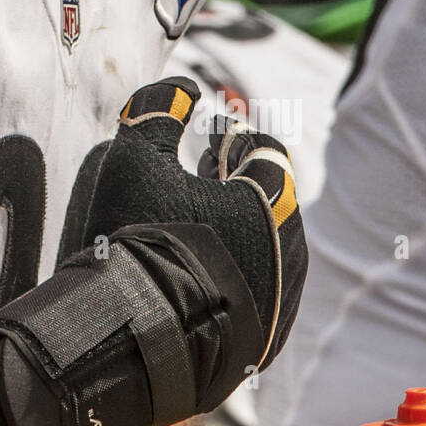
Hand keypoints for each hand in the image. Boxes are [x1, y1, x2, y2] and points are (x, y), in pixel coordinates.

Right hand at [80, 76, 306, 367]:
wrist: (137, 339)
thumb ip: (158, 110)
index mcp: (269, 199)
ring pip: (271, 248)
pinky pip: (262, 292)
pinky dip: (240, 273)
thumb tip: (184, 87)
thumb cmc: (140, 238)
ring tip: (202, 224)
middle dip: (240, 182)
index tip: (211, 137)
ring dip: (243, 229)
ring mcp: (282, 298)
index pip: (266, 151)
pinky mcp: (267, 338)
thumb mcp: (136, 158)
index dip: (235, 140)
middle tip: (206, 175)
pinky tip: (203, 273)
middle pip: (273, 199)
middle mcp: (289, 247)